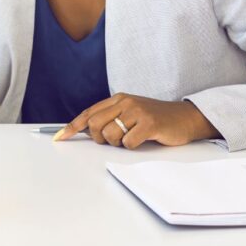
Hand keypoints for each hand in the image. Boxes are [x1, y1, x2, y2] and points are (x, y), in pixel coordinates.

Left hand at [52, 93, 219, 148]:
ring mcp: (137, 112)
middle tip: (115, 140)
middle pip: (94, 124)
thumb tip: (88, 131)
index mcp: (118, 99)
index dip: (72, 126)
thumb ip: (112, 118)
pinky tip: (143, 140)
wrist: (185, 118)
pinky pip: (128, 142)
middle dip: (99, 138)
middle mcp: (125, 102)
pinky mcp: (148, 124)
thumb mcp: (131, 113)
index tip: (60, 137)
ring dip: (118, 143)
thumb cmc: (156, 119)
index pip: (88, 113)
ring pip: (110, 135)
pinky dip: (132, 146)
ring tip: (132, 138)